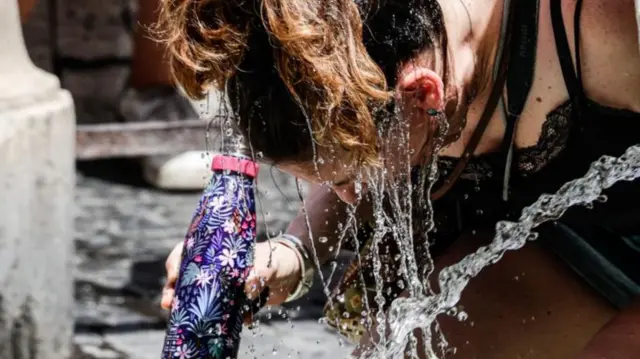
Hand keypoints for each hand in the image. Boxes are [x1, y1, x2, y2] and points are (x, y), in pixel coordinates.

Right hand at [161, 239, 302, 311]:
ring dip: (183, 305)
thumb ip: (259, 274)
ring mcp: (220, 286)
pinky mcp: (229, 304)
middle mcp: (215, 268)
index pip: (189, 251)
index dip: (176, 261)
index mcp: (219, 252)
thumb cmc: (278, 260)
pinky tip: (208, 328)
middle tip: (167, 301)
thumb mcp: (270, 265)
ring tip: (174, 314)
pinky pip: (213, 312)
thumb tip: (246, 288)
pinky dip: (209, 320)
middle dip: (172, 288)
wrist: (292, 275)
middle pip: (184, 275)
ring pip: (193, 294)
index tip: (174, 273)